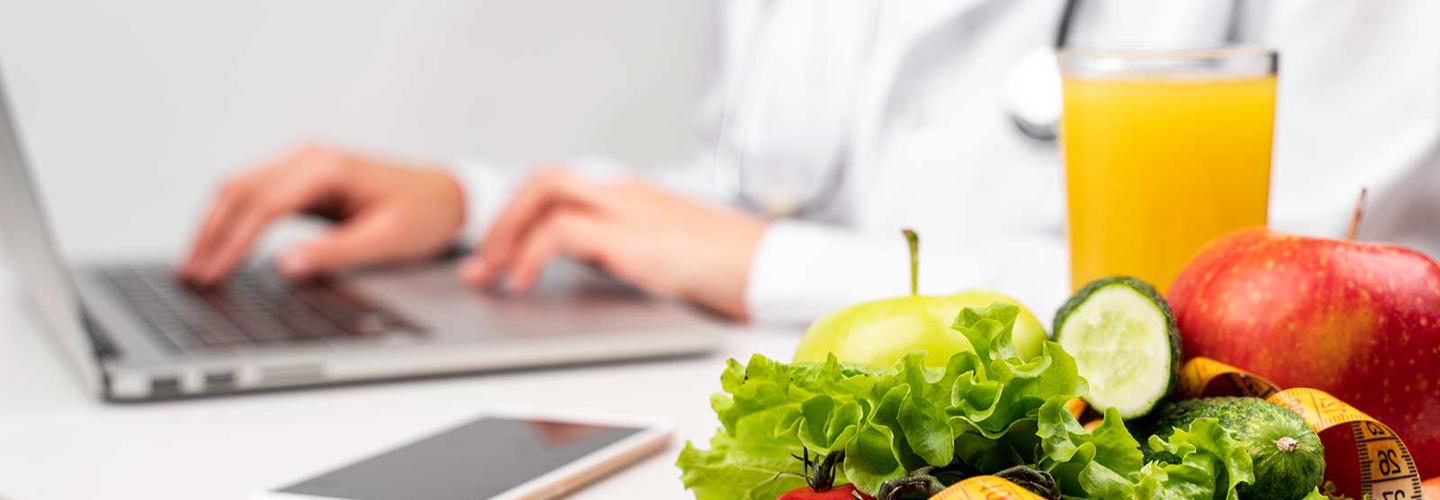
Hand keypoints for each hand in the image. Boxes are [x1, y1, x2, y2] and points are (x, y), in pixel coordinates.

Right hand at [179, 143, 464, 284]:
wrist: (447, 196)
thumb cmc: (424, 216)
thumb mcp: (385, 241)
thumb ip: (335, 254)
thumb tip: (285, 267)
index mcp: (330, 168)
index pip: (264, 204)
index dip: (232, 243)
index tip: (212, 275)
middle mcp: (311, 157)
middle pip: (240, 189)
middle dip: (210, 233)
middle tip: (189, 276)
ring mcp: (304, 163)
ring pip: (240, 188)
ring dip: (214, 224)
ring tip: (194, 266)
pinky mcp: (303, 178)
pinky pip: (255, 194)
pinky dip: (231, 218)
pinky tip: (218, 246)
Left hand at [461, 169, 766, 319]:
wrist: (771, 269)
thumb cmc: (727, 269)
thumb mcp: (663, 256)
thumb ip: (622, 250)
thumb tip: (580, 267)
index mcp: (631, 196)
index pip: (561, 184)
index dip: (520, 213)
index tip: (496, 252)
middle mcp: (625, 193)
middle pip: (545, 179)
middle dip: (503, 219)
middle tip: (481, 263)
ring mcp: (629, 209)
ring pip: (545, 191)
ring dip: (507, 232)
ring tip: (492, 274)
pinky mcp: (632, 236)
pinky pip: (561, 229)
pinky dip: (531, 253)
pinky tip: (525, 283)